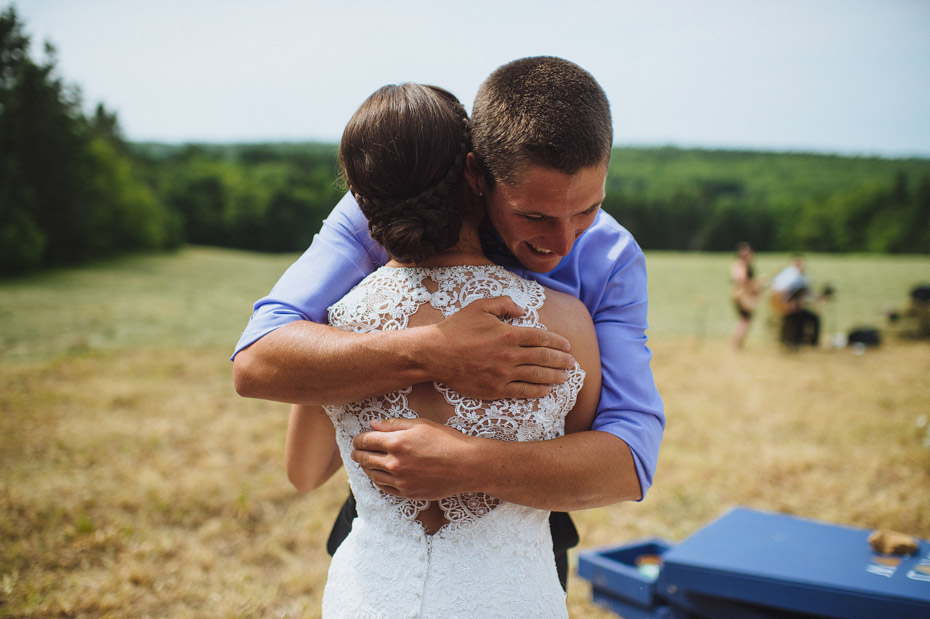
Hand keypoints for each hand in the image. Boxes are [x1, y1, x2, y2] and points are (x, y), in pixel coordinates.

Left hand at [351, 418, 476, 499]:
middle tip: (356, 451)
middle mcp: (395, 464)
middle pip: (365, 459)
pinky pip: (384, 488)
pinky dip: (378, 481)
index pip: (366, 441)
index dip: (359, 439)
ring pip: (372, 475)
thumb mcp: (421, 425)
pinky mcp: (408, 493)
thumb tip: (372, 424)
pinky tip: (379, 475)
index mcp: (397, 443)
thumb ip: (394, 424)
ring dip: (366, 468)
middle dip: (358, 453)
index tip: (358, 439)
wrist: (467, 466)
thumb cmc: (447, 440)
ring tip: (366, 463)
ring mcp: (400, 481)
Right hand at [425, 296, 573, 399]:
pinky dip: (537, 391)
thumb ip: (504, 304)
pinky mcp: (494, 389)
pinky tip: (547, 390)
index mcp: (508, 333)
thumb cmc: (457, 328)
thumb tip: (523, 310)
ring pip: (536, 376)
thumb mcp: (479, 306)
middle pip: (544, 358)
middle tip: (572, 363)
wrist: (435, 353)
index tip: (567, 346)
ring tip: (565, 377)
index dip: (557, 342)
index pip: (541, 338)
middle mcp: (509, 355)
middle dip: (561, 361)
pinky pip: (522, 391)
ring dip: (554, 377)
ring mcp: (503, 374)